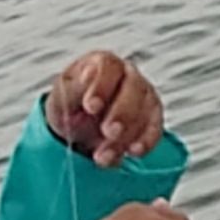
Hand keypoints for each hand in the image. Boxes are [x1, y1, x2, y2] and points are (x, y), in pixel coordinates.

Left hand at [45, 50, 166, 166]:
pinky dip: (146, 142)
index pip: (108, 67)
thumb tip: (88, 73)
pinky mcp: (153, 118)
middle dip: (122, 113)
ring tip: (105, 156)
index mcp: (103, 64)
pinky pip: (155, 128)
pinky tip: (133, 152)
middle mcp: (128, 75)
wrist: (80, 128)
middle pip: (133, 88)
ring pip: (145, 111)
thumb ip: (76, 86)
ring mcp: (144, 96)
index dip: (101, 87)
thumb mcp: (64, 96)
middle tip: (108, 132)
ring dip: (127, 136)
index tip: (90, 107)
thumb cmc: (72, 106)